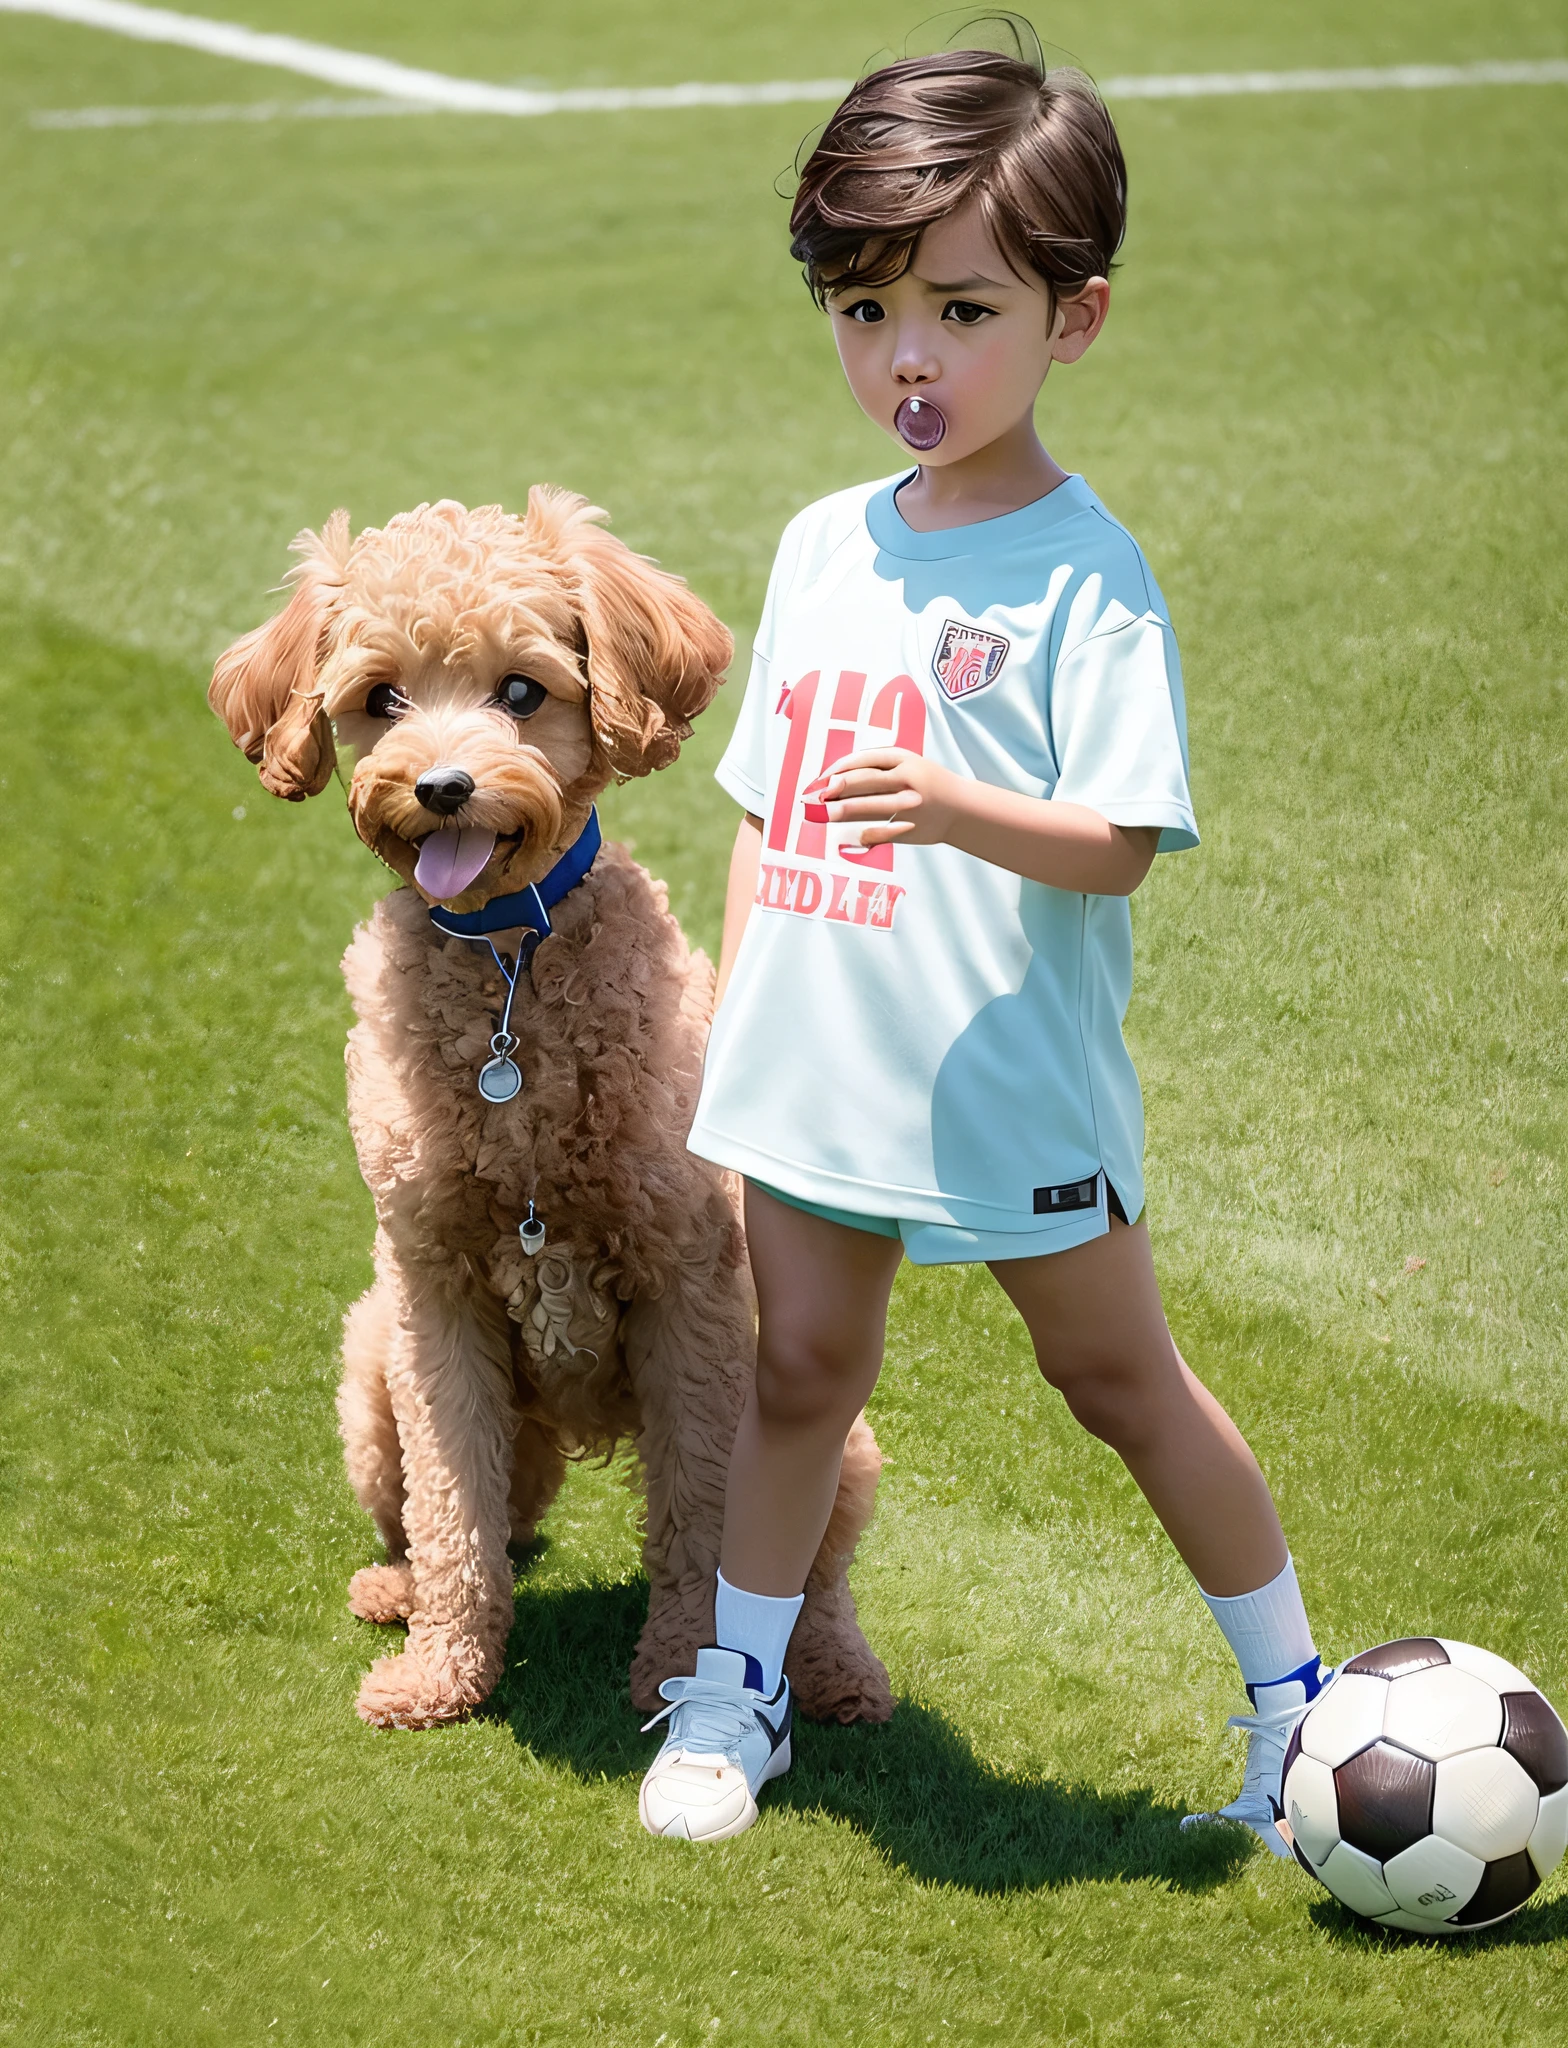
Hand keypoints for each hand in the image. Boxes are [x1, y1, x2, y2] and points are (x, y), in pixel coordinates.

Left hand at [803, 748, 963, 848]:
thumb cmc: (926, 783)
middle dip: (837, 789)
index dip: (839, 769)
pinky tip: (851, 838)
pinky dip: (865, 835)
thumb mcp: (907, 764)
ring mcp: (909, 805)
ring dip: (844, 812)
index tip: (821, 778)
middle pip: (865, 782)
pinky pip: (882, 832)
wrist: (962, 808)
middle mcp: (907, 780)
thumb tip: (835, 777)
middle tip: (815, 797)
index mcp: (904, 760)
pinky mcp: (910, 828)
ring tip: (825, 815)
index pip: (865, 760)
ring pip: (870, 807)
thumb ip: (877, 767)